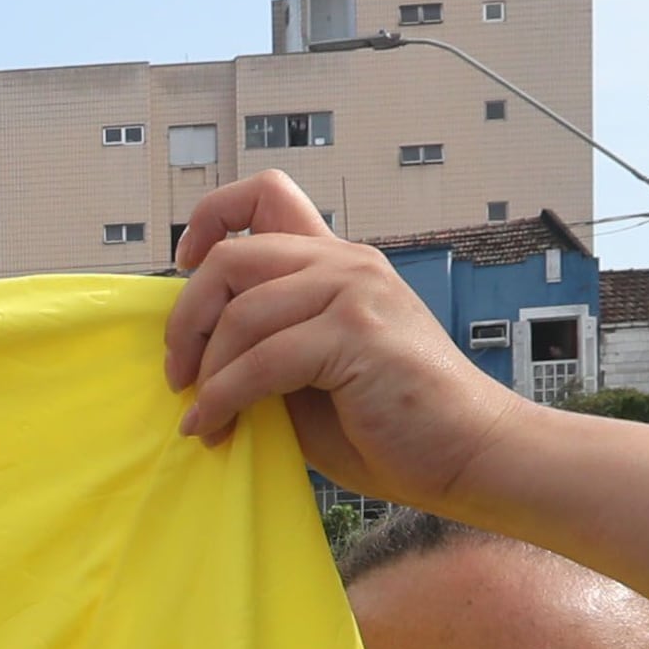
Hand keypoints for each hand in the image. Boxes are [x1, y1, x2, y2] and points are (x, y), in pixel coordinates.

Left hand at [162, 170, 532, 511]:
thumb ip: (265, 347)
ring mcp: (355, 293)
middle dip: (187, 319)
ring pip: (240, 314)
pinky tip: (214, 427)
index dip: (210, 218)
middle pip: (231, 257)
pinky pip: (261, 361)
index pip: (267, 194)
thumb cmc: (391, 424)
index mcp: (337, 264)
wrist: (469, 453)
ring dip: (206, 373)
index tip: (186, 266)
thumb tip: (192, 357)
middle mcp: (347, 264)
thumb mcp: (312, 376)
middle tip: (178, 373)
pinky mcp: (357, 334)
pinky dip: (224, 399)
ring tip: (203, 416)